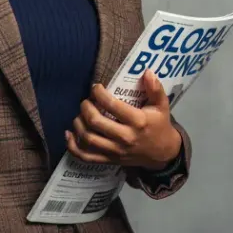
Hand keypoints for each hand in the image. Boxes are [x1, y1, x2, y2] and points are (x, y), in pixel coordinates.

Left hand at [66, 69, 181, 170]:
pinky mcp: (110, 160)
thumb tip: (147, 72)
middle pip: (95, 122)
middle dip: (86, 107)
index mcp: (137, 121)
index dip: (98, 93)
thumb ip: (155, 89)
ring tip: (80, 114)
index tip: (96, 87)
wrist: (162, 153)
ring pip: (88, 139)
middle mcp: (125, 137)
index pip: (112, 105)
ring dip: (78, 123)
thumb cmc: (159, 125)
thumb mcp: (162, 106)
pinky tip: (69, 134)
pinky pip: (86, 157)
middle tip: (86, 101)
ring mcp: (116, 151)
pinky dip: (73, 146)